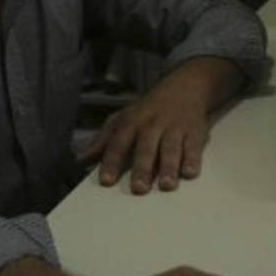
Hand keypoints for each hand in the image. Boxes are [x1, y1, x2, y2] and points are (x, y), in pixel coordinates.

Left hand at [80, 56, 243, 193]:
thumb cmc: (149, 109)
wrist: (185, 86)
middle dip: (142, 168)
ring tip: (166, 185)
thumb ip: (102, 141)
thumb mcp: (123, 117)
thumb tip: (81, 160)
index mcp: (132, 122)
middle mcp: (152, 125)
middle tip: (139, 189)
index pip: (119, 143)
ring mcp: (175, 128)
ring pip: (171, 148)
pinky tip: (190, 173)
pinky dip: (193, 159)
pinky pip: (194, 146)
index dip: (111, 161)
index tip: (106, 181)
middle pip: (146, 147)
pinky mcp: (194, 131)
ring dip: (168, 167)